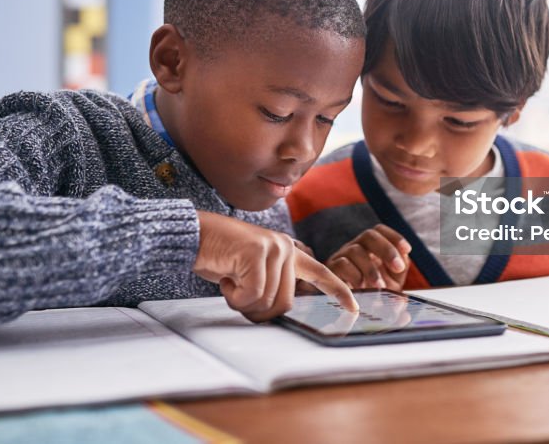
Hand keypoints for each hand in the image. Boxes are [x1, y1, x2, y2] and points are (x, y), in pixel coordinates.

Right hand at [193, 211, 358, 321]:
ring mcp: (274, 248)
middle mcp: (286, 248)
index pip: (320, 273)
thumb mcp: (250, 272)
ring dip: (242, 303)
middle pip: (285, 304)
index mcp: (288, 252)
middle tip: (237, 296)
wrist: (193, 235)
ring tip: (229, 281)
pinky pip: (252, 295)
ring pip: (268, 302)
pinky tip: (224, 279)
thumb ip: (270, 285)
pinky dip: (234, 297)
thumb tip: (278, 312)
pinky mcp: (257, 252)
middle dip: (259, 311)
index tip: (354, 309)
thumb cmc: (219, 256)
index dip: (338, 292)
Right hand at [326, 225, 410, 290]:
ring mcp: (341, 257)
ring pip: (355, 250)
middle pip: (369, 235)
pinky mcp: (330, 270)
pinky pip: (341, 265)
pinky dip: (355, 276)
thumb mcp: (390, 283)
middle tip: (398, 267)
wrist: (347, 310)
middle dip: (387, 250)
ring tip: (380, 287)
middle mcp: (355, 248)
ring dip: (371, 269)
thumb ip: (398, 273)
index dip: (394, 237)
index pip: (379, 231)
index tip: (408, 250)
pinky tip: (362, 289)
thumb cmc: (371, 294)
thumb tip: (403, 267)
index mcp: (370, 248)